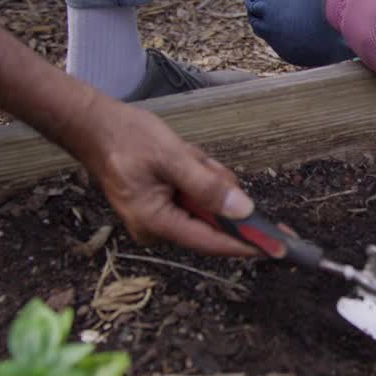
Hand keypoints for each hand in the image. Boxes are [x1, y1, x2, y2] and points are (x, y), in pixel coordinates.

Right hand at [77, 95, 261, 255]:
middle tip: (195, 160)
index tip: (279, 247)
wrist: (95, 127)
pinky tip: (180, 159)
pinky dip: (196, 177)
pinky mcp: (162, 208)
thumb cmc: (126, 138)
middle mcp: (157, 230)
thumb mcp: (172, 157)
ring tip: (182, 156)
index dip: (248, 244)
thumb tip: (242, 210)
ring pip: (207, 206)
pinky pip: (195, 197)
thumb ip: (208, 186)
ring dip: (204, 177)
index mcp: (155, 223)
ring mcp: (159, 220)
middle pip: (212, 220)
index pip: (212, 242)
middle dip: (215, 187)